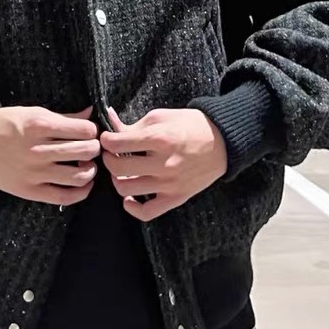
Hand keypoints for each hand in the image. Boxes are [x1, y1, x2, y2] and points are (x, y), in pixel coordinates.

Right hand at [0, 107, 99, 204]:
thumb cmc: (4, 124)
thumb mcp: (32, 112)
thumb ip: (63, 116)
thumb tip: (90, 113)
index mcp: (41, 125)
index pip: (85, 130)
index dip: (92, 130)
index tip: (88, 132)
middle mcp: (39, 150)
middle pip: (86, 151)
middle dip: (94, 148)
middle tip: (90, 148)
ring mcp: (35, 173)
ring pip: (80, 175)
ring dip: (90, 170)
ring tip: (86, 165)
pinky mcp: (30, 191)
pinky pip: (64, 196)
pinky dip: (81, 192)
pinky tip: (82, 184)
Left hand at [101, 108, 226, 221]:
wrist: (223, 142)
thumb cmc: (191, 125)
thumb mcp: (161, 116)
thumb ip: (134, 124)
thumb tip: (111, 126)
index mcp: (159, 139)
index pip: (117, 144)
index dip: (106, 140)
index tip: (108, 139)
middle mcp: (163, 164)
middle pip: (117, 169)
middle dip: (108, 160)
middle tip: (112, 154)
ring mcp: (170, 184)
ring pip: (127, 190)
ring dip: (118, 180)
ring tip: (122, 172)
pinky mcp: (176, 197)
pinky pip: (147, 212)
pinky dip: (132, 207)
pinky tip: (130, 197)